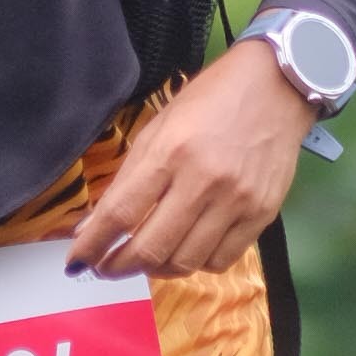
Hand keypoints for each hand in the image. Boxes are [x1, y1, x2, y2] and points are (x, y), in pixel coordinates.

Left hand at [66, 38, 312, 281]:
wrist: (278, 86)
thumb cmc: (211, 101)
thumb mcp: (160, 128)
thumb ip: (127, 179)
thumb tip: (94, 226)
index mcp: (170, 151)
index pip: (121, 213)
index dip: (93, 244)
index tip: (77, 260)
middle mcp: (204, 181)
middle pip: (150, 248)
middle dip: (118, 266)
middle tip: (106, 267)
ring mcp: (236, 201)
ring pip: (185, 262)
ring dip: (155, 269)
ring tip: (145, 259)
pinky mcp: (262, 214)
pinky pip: (220, 260)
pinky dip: (196, 264)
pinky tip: (186, 250)